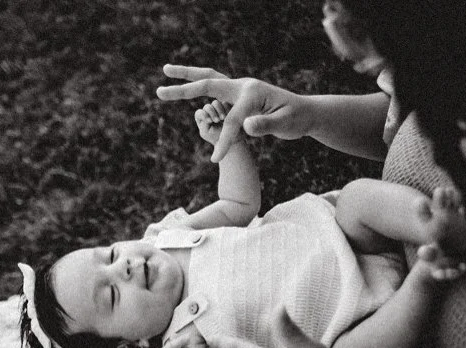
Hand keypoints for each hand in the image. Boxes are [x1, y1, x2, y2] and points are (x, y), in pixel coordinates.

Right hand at [157, 65, 306, 161]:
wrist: (305, 111)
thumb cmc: (296, 119)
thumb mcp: (285, 124)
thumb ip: (265, 124)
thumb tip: (246, 125)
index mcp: (252, 93)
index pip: (231, 119)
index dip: (224, 139)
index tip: (216, 159)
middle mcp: (242, 86)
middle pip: (207, 83)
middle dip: (183, 88)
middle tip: (159, 91)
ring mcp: (239, 87)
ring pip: (208, 79)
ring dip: (186, 77)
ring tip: (165, 71)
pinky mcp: (238, 94)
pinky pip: (214, 88)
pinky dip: (198, 86)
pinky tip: (187, 89)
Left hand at [194, 100, 237, 146]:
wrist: (234, 141)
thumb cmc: (218, 138)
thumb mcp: (206, 133)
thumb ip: (202, 122)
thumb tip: (204, 112)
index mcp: (202, 120)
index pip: (199, 113)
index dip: (203, 115)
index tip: (210, 121)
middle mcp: (209, 113)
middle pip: (207, 107)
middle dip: (211, 112)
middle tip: (217, 120)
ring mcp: (219, 110)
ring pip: (215, 103)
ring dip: (219, 110)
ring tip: (223, 118)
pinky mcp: (227, 108)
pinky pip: (225, 103)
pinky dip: (226, 109)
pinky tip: (229, 115)